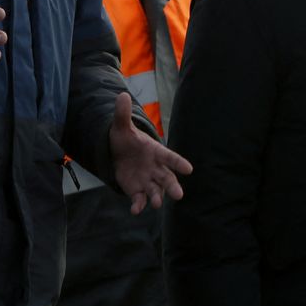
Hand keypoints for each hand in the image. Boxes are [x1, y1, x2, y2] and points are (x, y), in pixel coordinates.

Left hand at [109, 92, 193, 212]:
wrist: (117, 154)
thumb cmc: (125, 139)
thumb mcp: (121, 126)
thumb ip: (123, 114)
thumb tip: (121, 95)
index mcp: (156, 151)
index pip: (170, 157)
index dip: (179, 163)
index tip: (189, 169)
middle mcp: (155, 168)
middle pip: (168, 178)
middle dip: (173, 186)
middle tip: (178, 195)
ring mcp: (147, 180)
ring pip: (156, 191)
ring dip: (157, 198)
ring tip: (157, 204)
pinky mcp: (137, 191)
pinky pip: (140, 199)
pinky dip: (138, 205)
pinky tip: (135, 210)